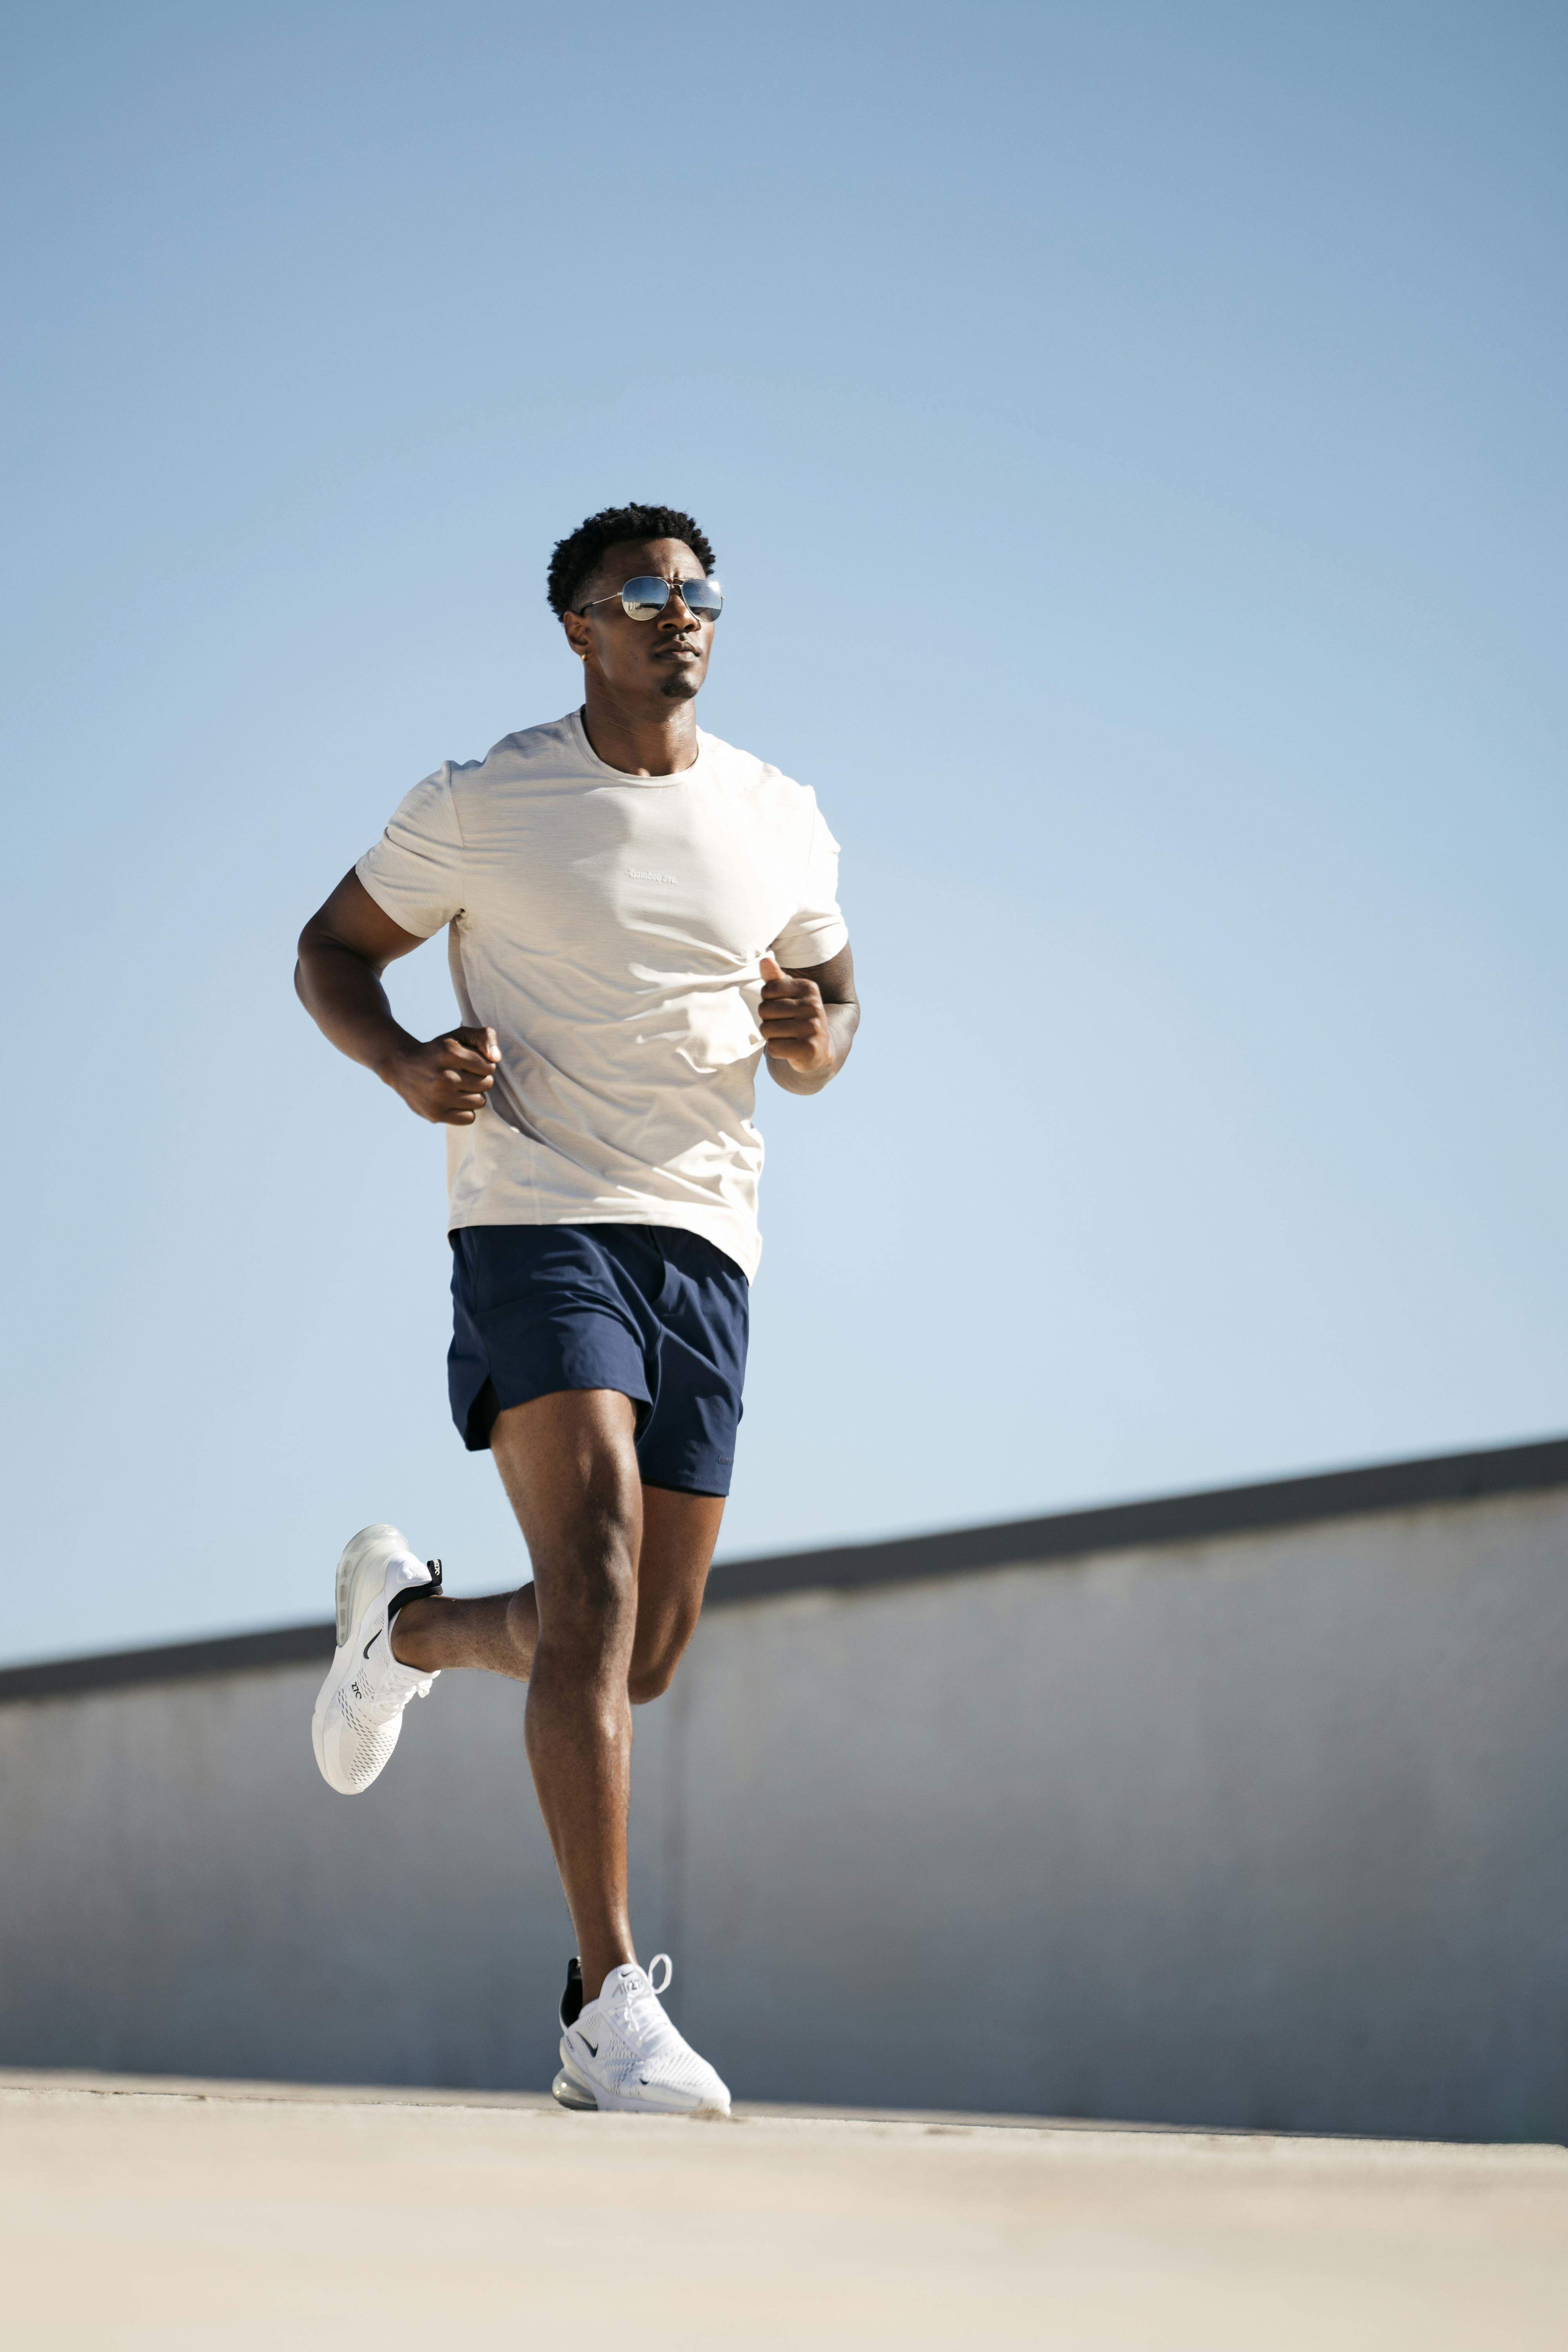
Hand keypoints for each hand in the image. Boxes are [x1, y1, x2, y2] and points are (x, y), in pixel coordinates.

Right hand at [384, 1025, 500, 1124]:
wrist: (401, 1067)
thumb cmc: (438, 1051)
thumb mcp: (459, 1036)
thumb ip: (484, 1037)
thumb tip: (496, 1059)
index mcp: (450, 1052)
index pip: (489, 1067)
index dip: (483, 1066)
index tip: (471, 1064)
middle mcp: (444, 1075)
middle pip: (486, 1084)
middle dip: (480, 1080)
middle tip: (464, 1076)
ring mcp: (439, 1097)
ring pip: (480, 1102)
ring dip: (473, 1095)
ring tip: (458, 1088)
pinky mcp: (435, 1114)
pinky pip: (469, 1118)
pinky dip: (465, 1111)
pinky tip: (454, 1101)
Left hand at [758, 955, 833, 1076]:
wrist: (822, 1049)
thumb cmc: (798, 1018)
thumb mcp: (789, 995)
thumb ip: (775, 978)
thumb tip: (765, 960)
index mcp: (809, 987)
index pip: (767, 990)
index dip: (768, 1002)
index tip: (783, 1009)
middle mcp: (814, 1006)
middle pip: (764, 1010)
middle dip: (768, 1020)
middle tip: (785, 1025)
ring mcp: (813, 1028)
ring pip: (766, 1030)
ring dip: (771, 1036)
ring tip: (787, 1036)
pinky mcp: (809, 1049)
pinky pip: (773, 1048)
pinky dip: (777, 1051)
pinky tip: (790, 1049)